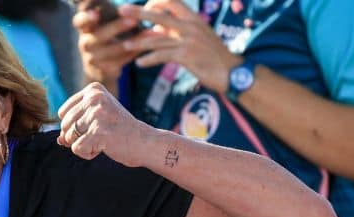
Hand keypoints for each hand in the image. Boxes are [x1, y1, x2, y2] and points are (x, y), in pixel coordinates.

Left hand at [57, 82, 152, 165]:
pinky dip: (88, 153)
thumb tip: (59, 139)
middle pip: (64, 125)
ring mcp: (97, 114)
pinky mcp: (99, 131)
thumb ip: (75, 125)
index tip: (94, 126)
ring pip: (69, 137)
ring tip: (102, 140)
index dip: (72, 126)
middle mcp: (94, 98)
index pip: (63, 112)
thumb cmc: (119, 130)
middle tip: (100, 135)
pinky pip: (77, 149)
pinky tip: (104, 147)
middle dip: (77, 137)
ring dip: (83, 145)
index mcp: (93, 90)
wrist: (144, 142)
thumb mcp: (97, 119)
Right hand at [74, 7, 145, 86]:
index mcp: (85, 29)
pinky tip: (150, 43)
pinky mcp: (106, 69)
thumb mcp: (101, 24)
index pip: (80, 22)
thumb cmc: (105, 37)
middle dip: (116, 27)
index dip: (86, 18)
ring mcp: (95, 58)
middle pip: (99, 36)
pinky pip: (123, 60)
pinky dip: (137, 51)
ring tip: (151, 32)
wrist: (99, 70)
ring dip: (134, 40)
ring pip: (114, 49)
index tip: (96, 14)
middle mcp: (86, 43)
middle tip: (134, 19)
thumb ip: (103, 10)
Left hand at [121, 0, 240, 92]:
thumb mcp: (198, 36)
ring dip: (139, 42)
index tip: (145, 9)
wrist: (231, 71)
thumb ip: (179, 30)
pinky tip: (139, 64)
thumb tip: (157, 27)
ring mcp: (188, 41)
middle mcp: (190, 26)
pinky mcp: (186, 56)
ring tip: (125, 45)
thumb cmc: (213, 55)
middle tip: (122, 10)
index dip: (155, 2)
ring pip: (157, 38)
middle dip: (139, 12)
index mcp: (194, 18)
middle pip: (159, 15)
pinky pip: (162, 56)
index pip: (172, 1)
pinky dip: (149, 60)